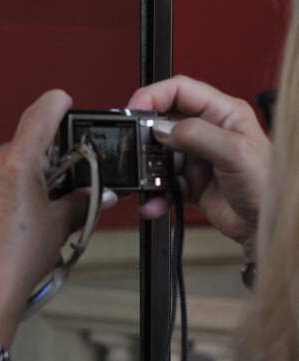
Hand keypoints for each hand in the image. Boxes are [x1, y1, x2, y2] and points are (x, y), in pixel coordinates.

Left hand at [0, 90, 115, 346]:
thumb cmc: (17, 260)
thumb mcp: (60, 226)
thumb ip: (82, 201)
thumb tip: (101, 195)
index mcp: (16, 164)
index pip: (39, 116)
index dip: (56, 104)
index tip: (64, 101)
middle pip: (23, 147)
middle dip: (43, 160)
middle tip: (61, 183)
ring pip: (3, 167)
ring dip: (21, 178)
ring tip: (35, 211)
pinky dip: (1, 192)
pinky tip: (12, 219)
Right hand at [128, 75, 270, 251]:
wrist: (264, 227)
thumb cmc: (267, 187)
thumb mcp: (235, 152)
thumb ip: (197, 134)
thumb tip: (162, 128)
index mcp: (223, 113)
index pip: (180, 90)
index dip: (154, 96)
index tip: (134, 111)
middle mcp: (208, 131)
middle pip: (163, 122)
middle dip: (147, 138)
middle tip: (137, 151)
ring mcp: (196, 157)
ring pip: (159, 155)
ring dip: (149, 171)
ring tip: (148, 182)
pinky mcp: (188, 181)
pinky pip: (162, 182)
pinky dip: (155, 194)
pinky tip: (155, 202)